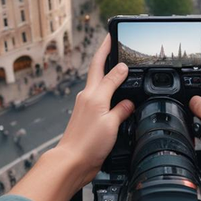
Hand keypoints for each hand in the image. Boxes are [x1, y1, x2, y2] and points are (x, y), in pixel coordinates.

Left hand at [54, 34, 133, 188]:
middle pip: (96, 69)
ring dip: (106, 71)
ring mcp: (85, 106)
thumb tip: (129, 98)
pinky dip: (108, 92)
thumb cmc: (87, 144)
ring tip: (116, 64)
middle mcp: (88, 97)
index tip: (114, 38)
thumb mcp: (110, 123)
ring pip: (98, 82)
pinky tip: (115, 96)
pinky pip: (100, 98)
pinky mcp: (86, 116)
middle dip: (104, 53)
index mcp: (94, 95)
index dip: (110, 51)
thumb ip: (120, 107)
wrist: (71, 162)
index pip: (103, 66)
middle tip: (111, 41)